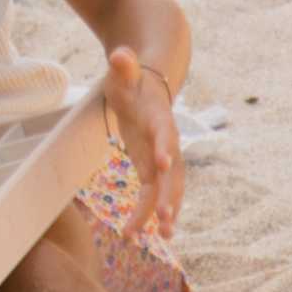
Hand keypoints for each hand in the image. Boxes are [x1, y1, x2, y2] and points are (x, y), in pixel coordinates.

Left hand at [104, 45, 182, 240]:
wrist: (147, 86)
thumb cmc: (132, 79)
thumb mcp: (124, 69)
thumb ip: (123, 64)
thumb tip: (119, 54)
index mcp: (158, 117)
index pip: (164, 133)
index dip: (165, 147)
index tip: (162, 163)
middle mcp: (166, 141)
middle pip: (172, 170)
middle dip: (170, 193)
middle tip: (166, 218)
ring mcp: (161, 157)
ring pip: (168, 189)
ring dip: (166, 211)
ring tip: (165, 236)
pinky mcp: (152, 168)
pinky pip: (153, 195)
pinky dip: (148, 213)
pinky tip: (136, 232)